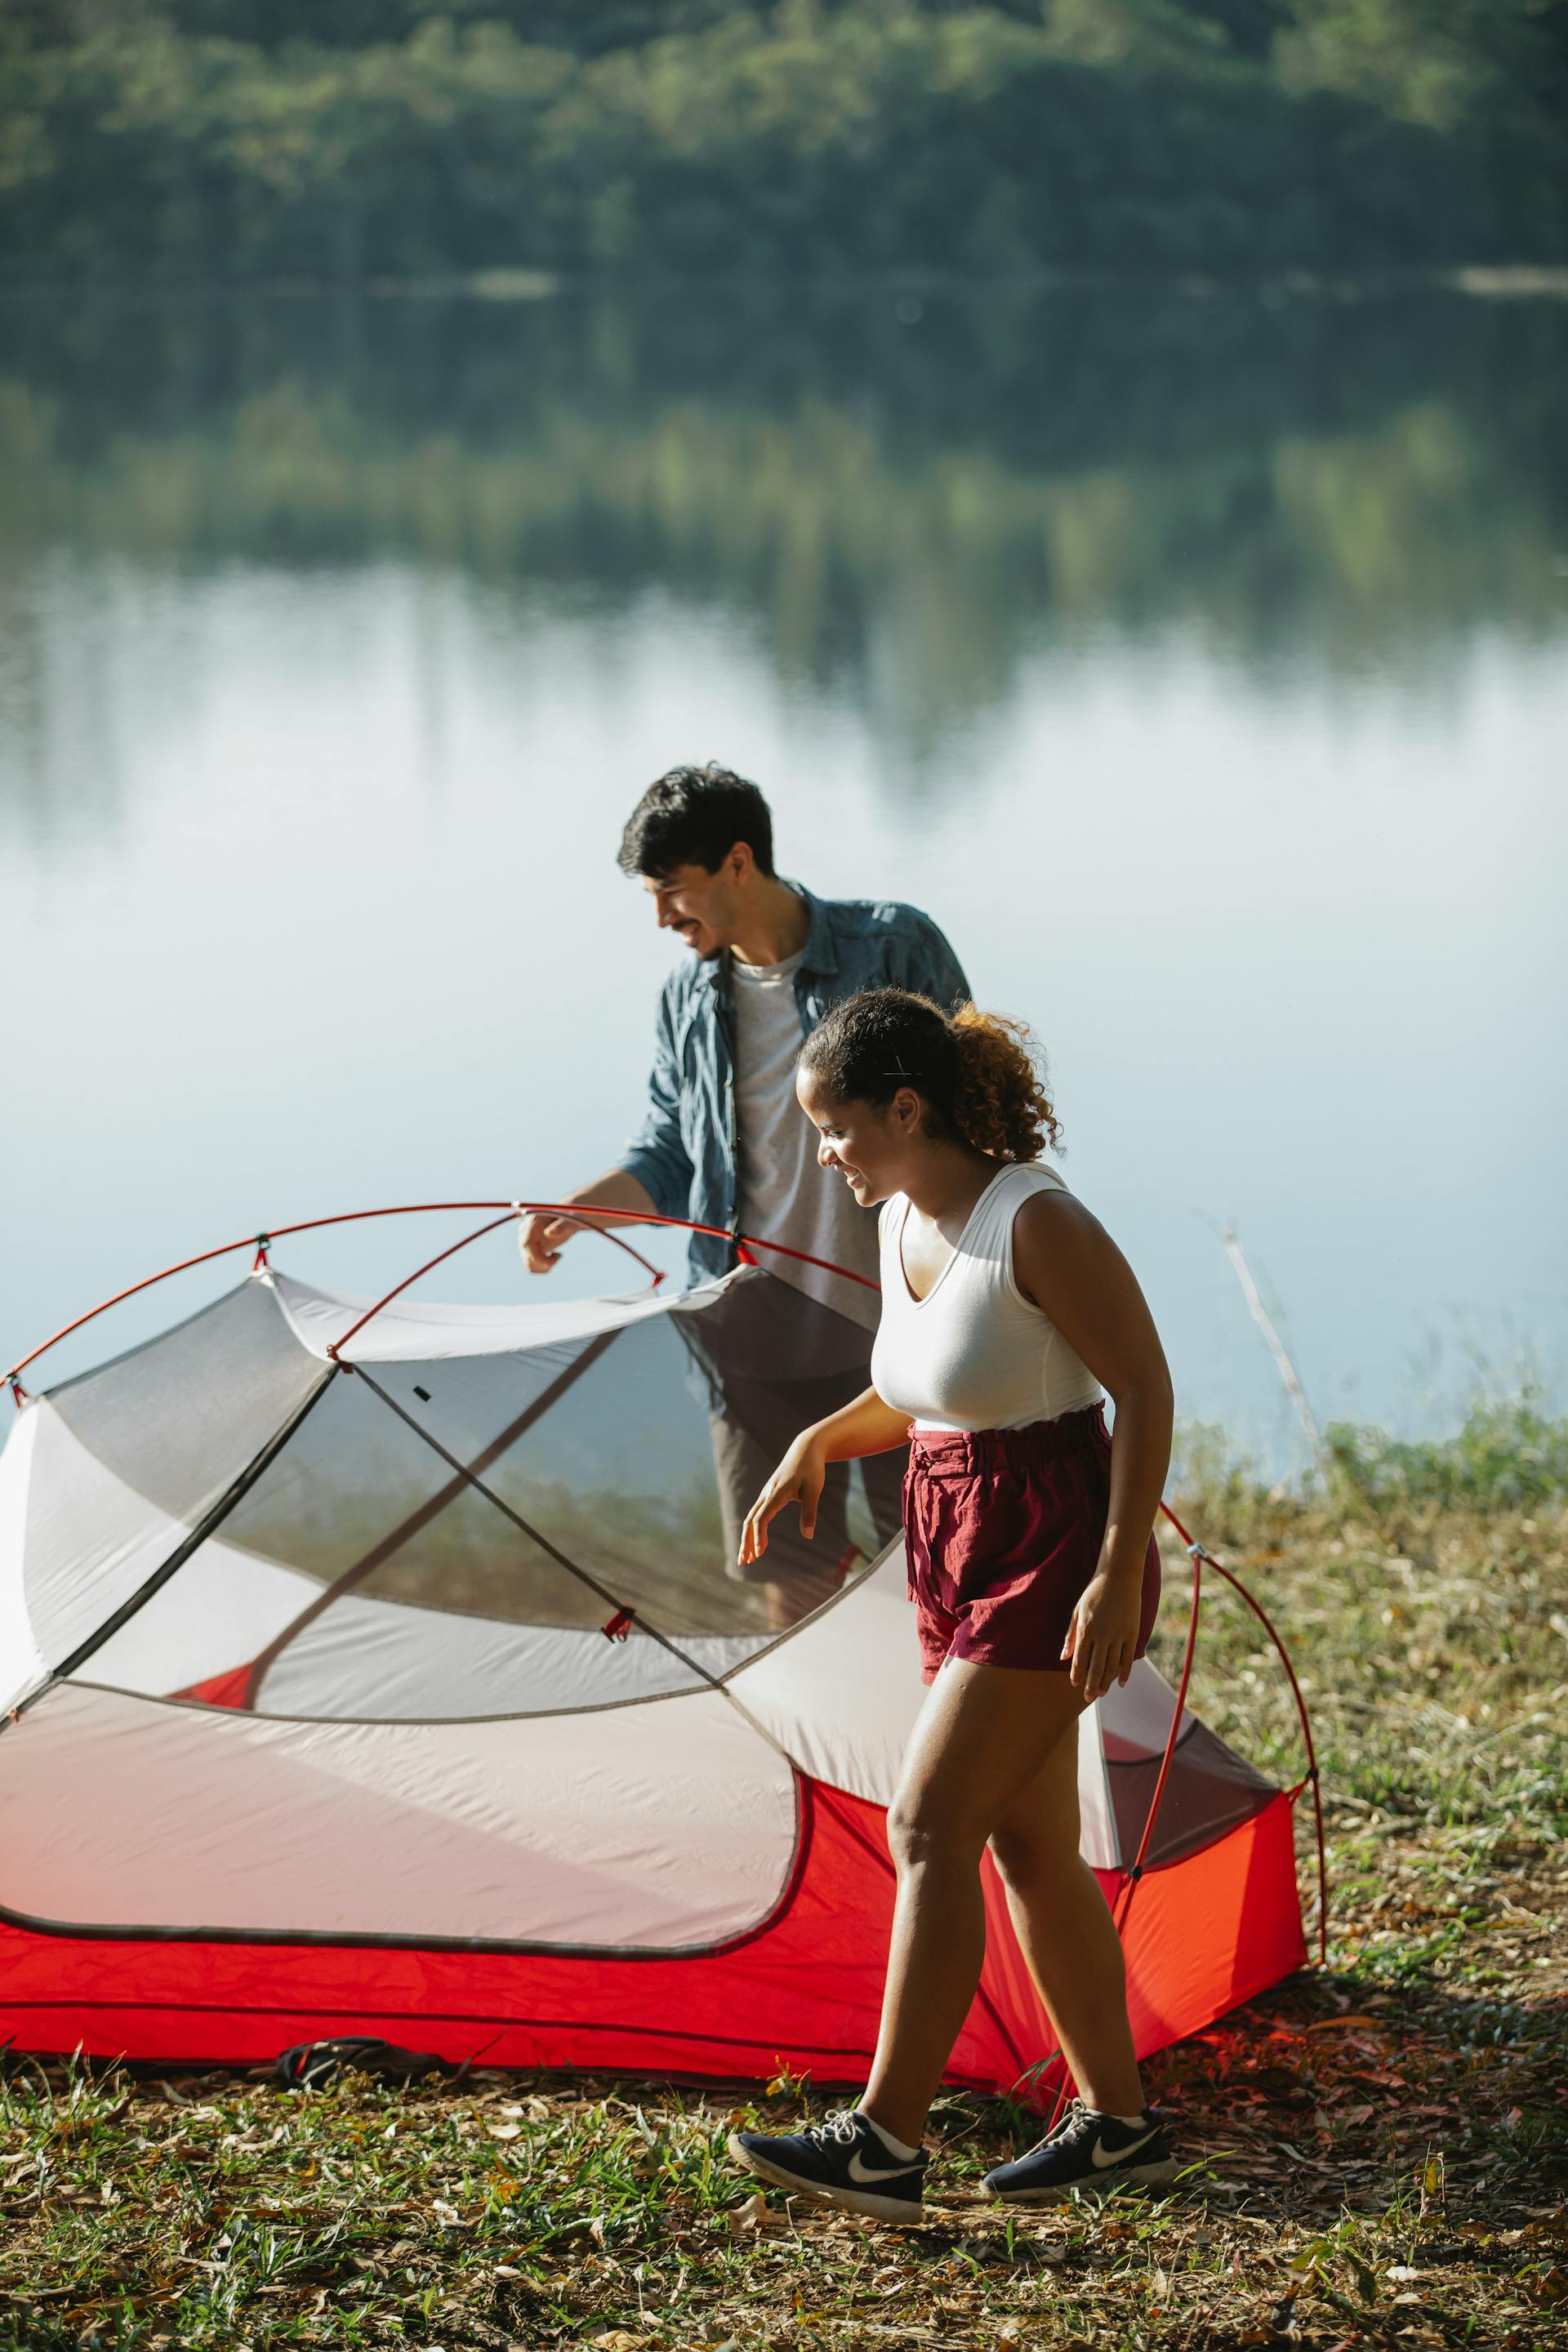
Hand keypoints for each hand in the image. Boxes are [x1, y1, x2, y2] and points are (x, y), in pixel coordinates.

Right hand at [520, 1210, 581, 1273]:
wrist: (567, 1218)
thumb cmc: (570, 1219)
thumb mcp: (570, 1222)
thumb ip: (561, 1226)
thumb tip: (549, 1233)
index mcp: (533, 1222)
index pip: (527, 1244)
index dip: (537, 1257)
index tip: (554, 1259)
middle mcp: (524, 1232)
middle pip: (526, 1255)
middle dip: (544, 1263)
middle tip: (559, 1255)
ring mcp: (524, 1241)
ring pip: (529, 1264)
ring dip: (545, 1266)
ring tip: (557, 1255)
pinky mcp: (527, 1249)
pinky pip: (531, 1265)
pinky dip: (543, 1267)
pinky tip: (553, 1256)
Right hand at [738, 1437, 826, 1567]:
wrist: (805, 1449)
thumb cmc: (811, 1469)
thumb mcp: (814, 1490)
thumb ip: (810, 1512)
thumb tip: (808, 1536)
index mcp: (776, 1494)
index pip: (761, 1519)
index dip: (759, 1536)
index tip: (760, 1554)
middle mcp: (766, 1494)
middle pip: (750, 1521)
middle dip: (746, 1542)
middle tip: (745, 1562)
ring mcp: (766, 1494)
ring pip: (751, 1518)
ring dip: (747, 1538)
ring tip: (748, 1557)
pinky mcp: (769, 1494)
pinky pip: (756, 1513)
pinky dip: (753, 1529)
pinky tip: (756, 1540)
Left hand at [1062, 1565, 1141, 1701]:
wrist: (1119, 1576)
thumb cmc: (1094, 1592)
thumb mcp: (1077, 1611)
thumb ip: (1071, 1635)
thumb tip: (1063, 1657)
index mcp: (1086, 1629)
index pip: (1080, 1659)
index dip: (1077, 1675)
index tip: (1075, 1685)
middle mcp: (1103, 1634)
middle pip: (1096, 1667)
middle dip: (1091, 1685)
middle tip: (1088, 1698)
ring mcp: (1119, 1634)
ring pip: (1113, 1666)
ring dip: (1106, 1682)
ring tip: (1101, 1693)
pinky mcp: (1133, 1633)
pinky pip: (1128, 1658)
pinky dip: (1125, 1673)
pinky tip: (1121, 1683)